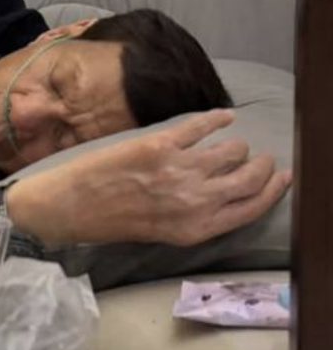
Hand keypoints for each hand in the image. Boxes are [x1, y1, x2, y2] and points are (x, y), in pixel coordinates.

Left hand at [8, 109, 291, 247]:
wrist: (67, 207)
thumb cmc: (110, 223)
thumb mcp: (161, 233)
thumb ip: (196, 216)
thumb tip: (224, 190)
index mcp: (194, 228)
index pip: (251, 207)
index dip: (273, 190)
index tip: (283, 176)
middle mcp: (193, 201)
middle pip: (251, 177)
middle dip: (262, 165)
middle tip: (260, 157)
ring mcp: (178, 170)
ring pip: (233, 148)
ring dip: (236, 144)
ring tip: (228, 142)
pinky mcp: (159, 144)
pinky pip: (203, 124)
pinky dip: (218, 117)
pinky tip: (224, 116)